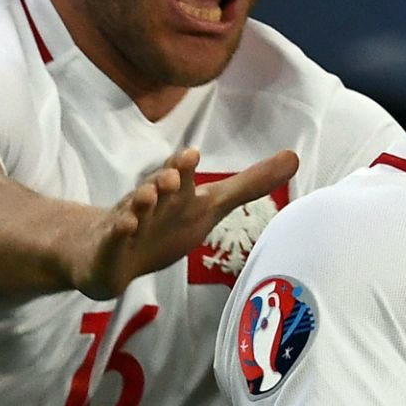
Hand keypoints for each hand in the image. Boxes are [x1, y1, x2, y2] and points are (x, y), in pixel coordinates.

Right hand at [71, 148, 297, 299]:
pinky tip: (125, 227)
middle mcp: (151, 200)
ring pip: (134, 209)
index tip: (192, 155)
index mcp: (175, 192)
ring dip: (140, 202)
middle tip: (173, 176)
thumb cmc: (167, 222)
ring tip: (148, 196)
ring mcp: (129, 222)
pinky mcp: (112, 247)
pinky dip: (119, 232)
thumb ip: (250, 184)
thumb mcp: (211, 205)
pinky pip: (114, 238)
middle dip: (164, 179)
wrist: (111, 250)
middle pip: (157, 187)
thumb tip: (294, 157)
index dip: (185, 165)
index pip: (182, 175)